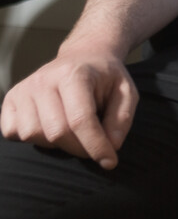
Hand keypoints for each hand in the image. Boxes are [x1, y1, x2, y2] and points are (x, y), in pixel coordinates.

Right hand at [1, 43, 137, 168]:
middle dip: (79, 149)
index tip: (110, 162)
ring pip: (32, 135)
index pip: (80, 120)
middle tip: (94, 148)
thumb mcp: (126, 92)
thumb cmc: (105, 78)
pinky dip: (32, 139)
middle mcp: (43, 80)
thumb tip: (111, 146)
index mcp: (74, 74)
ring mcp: (23, 89)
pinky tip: (51, 128)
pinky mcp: (10, 99)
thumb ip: (122, 119)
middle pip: (56, 132)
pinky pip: (12, 132)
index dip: (96, 146)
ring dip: (56, 144)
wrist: (83, 57)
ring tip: (73, 133)